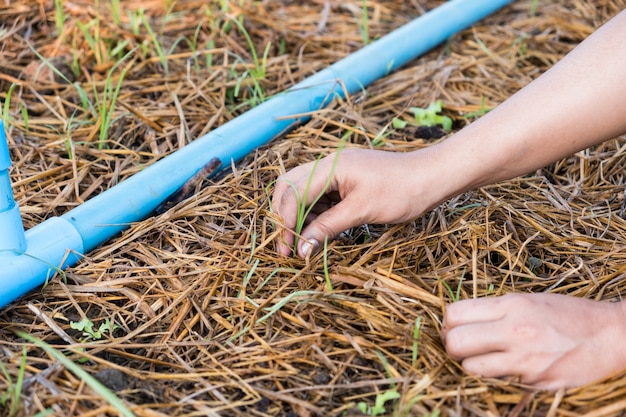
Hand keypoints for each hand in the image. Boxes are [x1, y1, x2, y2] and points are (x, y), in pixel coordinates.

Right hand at [271, 148, 445, 257]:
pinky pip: (320, 194)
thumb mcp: (361, 212)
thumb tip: (302, 249)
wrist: (432, 176)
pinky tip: (321, 230)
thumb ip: (328, 228)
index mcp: (330, 166)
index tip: (288, 250)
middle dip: (285, 216)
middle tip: (288, 245)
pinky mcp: (345, 178)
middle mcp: (328, 163)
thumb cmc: (401, 191)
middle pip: (289, 187)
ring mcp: (336, 169)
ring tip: (306, 240)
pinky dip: (316, 212)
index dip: (287, 223)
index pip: (294, 194)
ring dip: (300, 215)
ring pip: (302, 191)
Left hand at [442, 293, 625, 389]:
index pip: (455, 314)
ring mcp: (525, 359)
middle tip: (463, 346)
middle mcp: (515, 330)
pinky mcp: (535, 381)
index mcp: (511, 305)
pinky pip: (499, 381)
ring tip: (488, 357)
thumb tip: (457, 322)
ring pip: (471, 368)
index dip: (449, 323)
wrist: (611, 335)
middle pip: (455, 343)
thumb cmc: (567, 314)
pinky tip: (515, 366)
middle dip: (453, 346)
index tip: (455, 327)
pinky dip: (500, 376)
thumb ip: (493, 310)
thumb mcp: (527, 300)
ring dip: (473, 365)